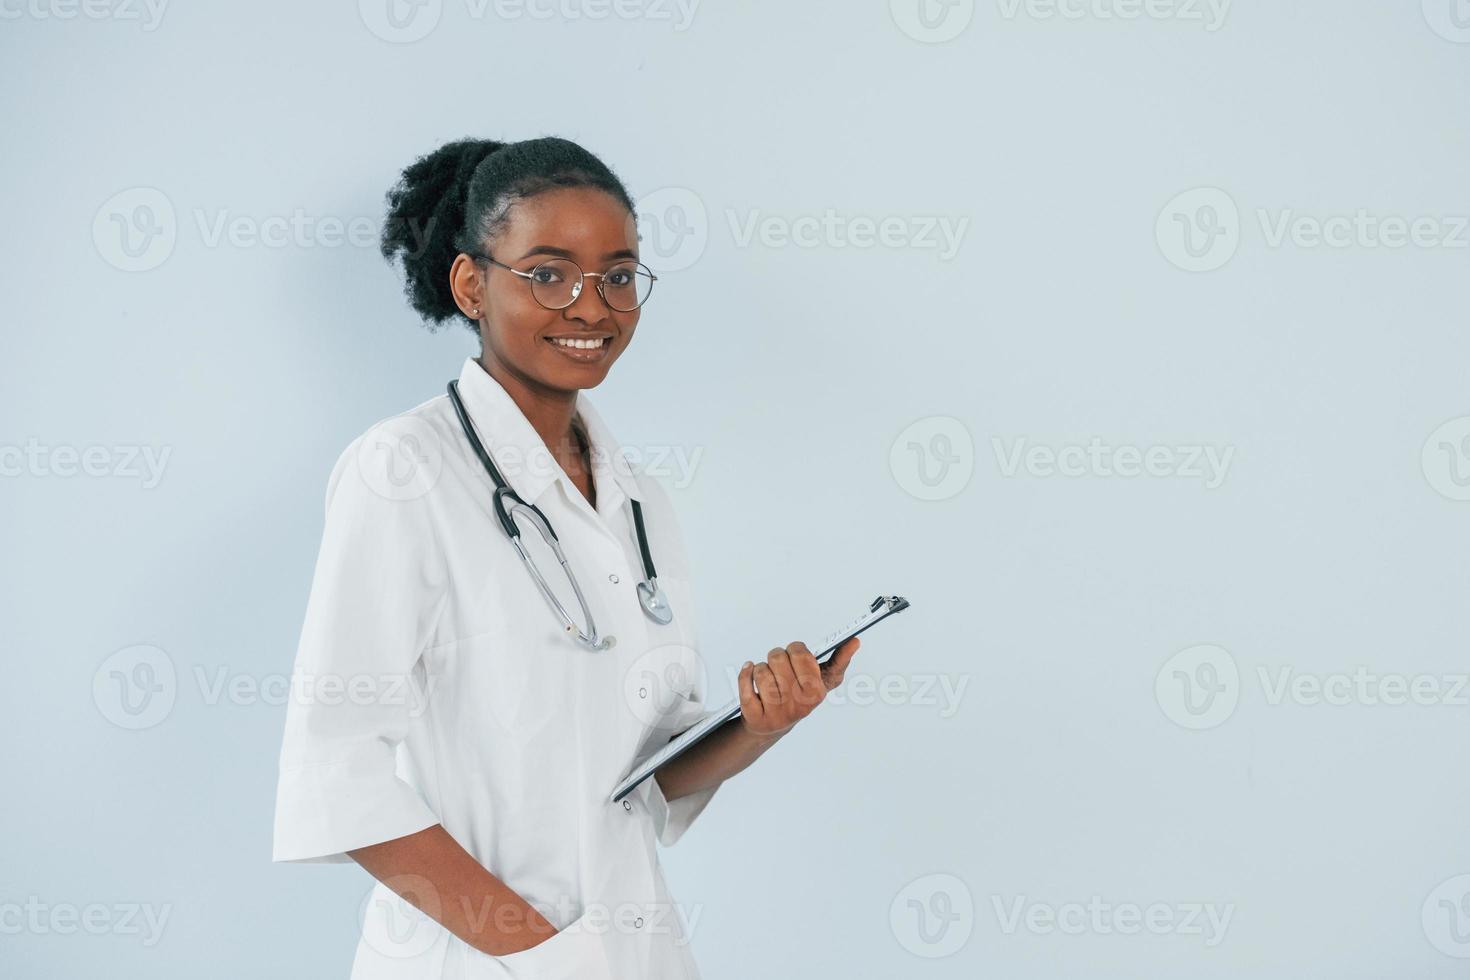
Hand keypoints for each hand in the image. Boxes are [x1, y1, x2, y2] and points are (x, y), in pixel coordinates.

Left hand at [737, 637, 860, 737]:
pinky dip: (745, 673)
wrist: (772, 725)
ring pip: (761, 670)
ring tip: (768, 677)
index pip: (802, 655)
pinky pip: (745, 683)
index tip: (795, 651)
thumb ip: (840, 660)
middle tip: (780, 665)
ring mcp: (775, 712)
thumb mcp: (822, 680)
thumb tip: (855, 641)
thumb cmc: (800, 697)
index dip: (796, 649)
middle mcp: (797, 705)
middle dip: (777, 656)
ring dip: (761, 667)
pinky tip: (750, 672)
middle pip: (778, 658)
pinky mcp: (755, 716)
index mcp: (816, 693)